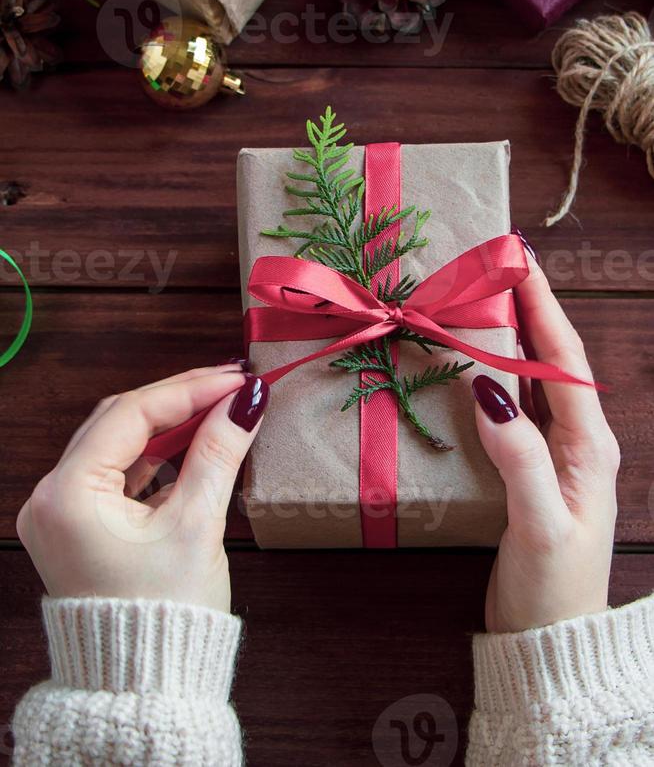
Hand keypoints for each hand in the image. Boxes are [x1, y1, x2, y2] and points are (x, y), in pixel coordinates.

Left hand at [16, 364, 268, 613]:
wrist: (147, 687)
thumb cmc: (165, 615)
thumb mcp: (197, 524)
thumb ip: (219, 452)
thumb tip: (246, 402)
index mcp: (68, 495)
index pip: (131, 415)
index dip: (190, 390)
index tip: (236, 379)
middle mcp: (52, 498)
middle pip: (119, 421)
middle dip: (178, 400)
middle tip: (231, 385)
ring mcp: (61, 513)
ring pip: (118, 443)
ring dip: (168, 425)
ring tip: (219, 408)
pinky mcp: (79, 525)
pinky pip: (117, 472)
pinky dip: (155, 456)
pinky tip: (192, 444)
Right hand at [473, 254, 619, 632]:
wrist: (549, 640)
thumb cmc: (555, 586)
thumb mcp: (541, 524)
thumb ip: (521, 458)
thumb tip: (487, 390)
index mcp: (589, 445)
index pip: (563, 360)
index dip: (542, 306)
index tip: (519, 259)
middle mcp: (576, 440)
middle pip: (549, 358)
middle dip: (526, 308)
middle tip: (495, 264)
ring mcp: (552, 454)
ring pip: (529, 378)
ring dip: (508, 335)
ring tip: (482, 297)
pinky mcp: (527, 469)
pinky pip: (510, 407)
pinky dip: (491, 374)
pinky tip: (470, 362)